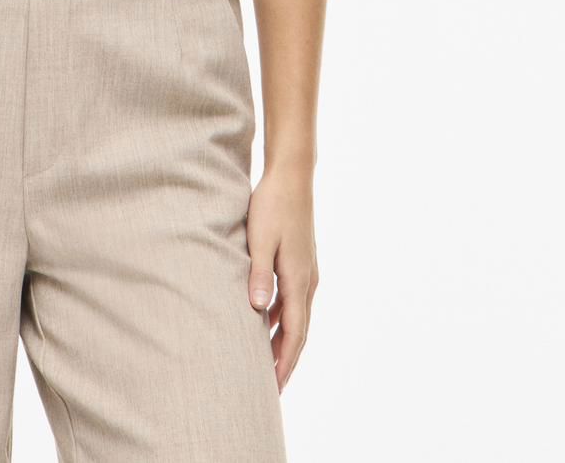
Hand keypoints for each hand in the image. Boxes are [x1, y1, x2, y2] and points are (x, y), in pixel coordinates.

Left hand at [244, 164, 318, 393]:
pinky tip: (264, 321)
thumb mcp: (260, 239)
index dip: (284, 362)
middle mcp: (307, 281)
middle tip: (271, 388)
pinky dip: (281, 318)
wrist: (292, 176)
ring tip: (266, 362)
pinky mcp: (300, 261)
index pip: (294, 333)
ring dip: (283, 340)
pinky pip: (292, 300)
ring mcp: (306, 271)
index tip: (273, 387)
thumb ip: (258, 274)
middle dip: (286, 360)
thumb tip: (258, 309)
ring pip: (296, 316)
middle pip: (299, 331)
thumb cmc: (272, 205)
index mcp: (298, 280)